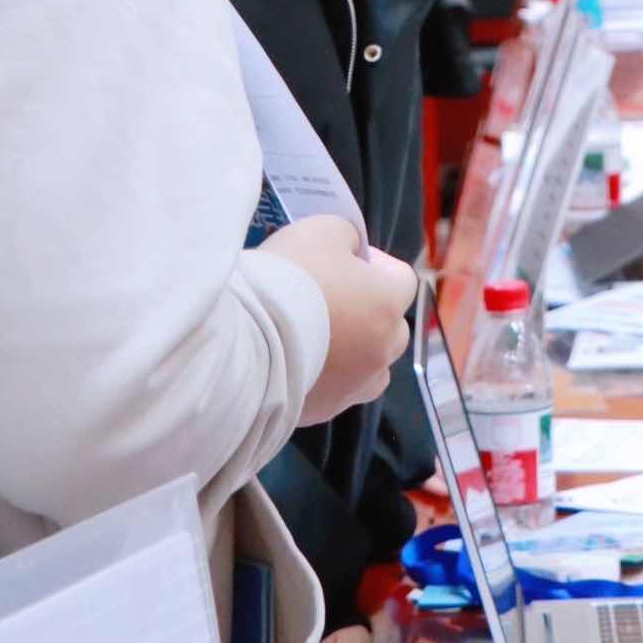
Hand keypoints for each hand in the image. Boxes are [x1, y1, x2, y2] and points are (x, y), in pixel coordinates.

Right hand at [260, 217, 415, 425]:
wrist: (239, 344)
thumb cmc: (287, 280)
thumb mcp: (321, 230)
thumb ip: (346, 238)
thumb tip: (350, 251)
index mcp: (387, 306)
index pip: (402, 280)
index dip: (377, 264)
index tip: (346, 259)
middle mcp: (381, 350)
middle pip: (390, 326)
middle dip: (369, 310)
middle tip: (330, 298)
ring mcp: (353, 387)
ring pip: (370, 367)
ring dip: (355, 351)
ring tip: (317, 338)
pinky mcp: (322, 413)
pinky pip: (336, 392)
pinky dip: (326, 379)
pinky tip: (296, 364)